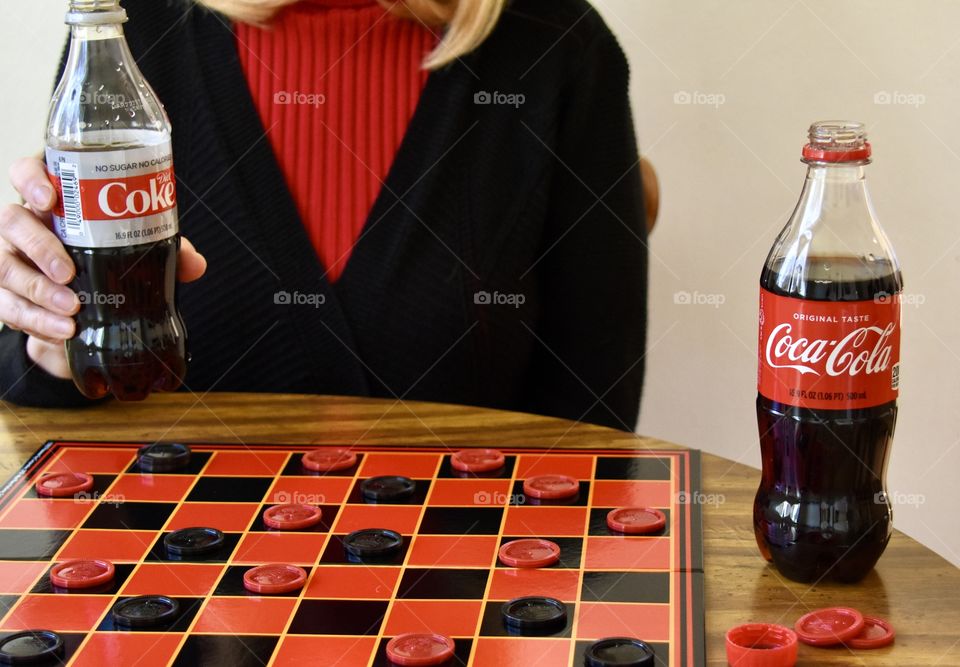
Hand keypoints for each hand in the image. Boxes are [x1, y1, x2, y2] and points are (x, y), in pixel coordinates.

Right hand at [3, 156, 206, 378]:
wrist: (83, 311)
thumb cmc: (107, 261)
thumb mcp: (134, 251)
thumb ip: (162, 252)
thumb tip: (195, 263)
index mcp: (52, 201)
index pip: (26, 173)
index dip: (31, 180)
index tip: (50, 199)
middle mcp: (22, 225)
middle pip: (11, 221)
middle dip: (39, 246)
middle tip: (68, 270)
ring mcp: (8, 258)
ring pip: (4, 266)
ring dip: (37, 289)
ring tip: (71, 308)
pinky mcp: (4, 295)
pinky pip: (5, 305)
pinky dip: (33, 320)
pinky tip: (61, 330)